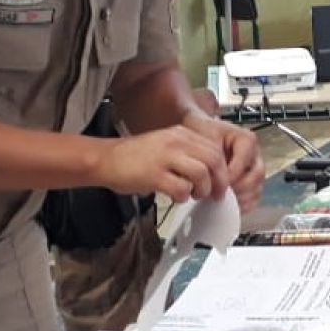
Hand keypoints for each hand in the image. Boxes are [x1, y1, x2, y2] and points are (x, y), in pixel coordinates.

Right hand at [97, 126, 226, 202]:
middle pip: (214, 160)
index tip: (220, 182)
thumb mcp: (166, 145)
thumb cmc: (134, 156)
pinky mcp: (154, 174)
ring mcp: (165, 157)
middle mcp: (176, 142)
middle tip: (214, 194)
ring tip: (193, 194)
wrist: (106, 158)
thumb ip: (187, 153)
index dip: (223, 169)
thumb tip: (210, 172)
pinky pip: (181, 188)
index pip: (215, 148)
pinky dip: (183, 197)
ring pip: (202, 173)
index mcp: (181, 134)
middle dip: (219, 181)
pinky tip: (175, 196)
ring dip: (202, 189)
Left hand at [182, 110, 264, 212]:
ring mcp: (253, 168)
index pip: (245, 160)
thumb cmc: (203, 134)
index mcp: (247, 139)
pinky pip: (255, 195)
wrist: (199, 135)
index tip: (220, 183)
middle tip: (225, 194)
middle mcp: (254, 154)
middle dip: (241, 187)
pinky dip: (246, 203)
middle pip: (257, 174)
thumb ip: (214, 157)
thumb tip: (217, 178)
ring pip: (258, 186)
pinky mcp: (250, 181)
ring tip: (228, 202)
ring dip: (244, 197)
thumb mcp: (206, 138)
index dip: (233, 174)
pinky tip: (234, 207)